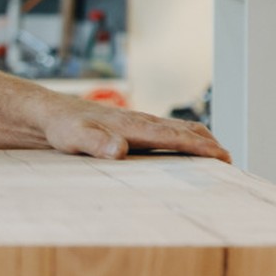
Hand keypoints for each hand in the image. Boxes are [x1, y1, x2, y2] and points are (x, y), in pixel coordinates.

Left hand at [42, 97, 230, 161]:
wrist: (48, 114)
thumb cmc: (62, 126)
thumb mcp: (75, 137)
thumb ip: (96, 143)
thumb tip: (119, 149)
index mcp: (132, 125)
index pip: (174, 136)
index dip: (200, 147)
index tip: (222, 157)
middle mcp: (139, 122)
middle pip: (184, 129)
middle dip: (209, 143)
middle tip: (227, 162)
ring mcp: (135, 124)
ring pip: (176, 129)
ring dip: (198, 140)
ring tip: (214, 156)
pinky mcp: (129, 128)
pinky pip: (163, 133)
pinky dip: (182, 140)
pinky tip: (180, 150)